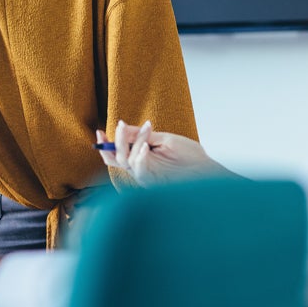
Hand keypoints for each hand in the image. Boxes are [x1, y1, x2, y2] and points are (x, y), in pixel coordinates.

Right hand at [97, 120, 226, 185]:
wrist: (207, 171)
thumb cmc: (190, 157)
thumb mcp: (165, 140)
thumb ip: (145, 136)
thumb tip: (124, 128)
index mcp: (142, 159)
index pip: (117, 154)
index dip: (106, 144)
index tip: (99, 130)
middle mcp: (140, 169)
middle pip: (116, 158)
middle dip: (116, 140)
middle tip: (120, 124)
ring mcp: (145, 176)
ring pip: (126, 161)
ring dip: (133, 142)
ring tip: (148, 128)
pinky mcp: (153, 181)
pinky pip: (139, 169)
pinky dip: (139, 156)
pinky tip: (146, 146)